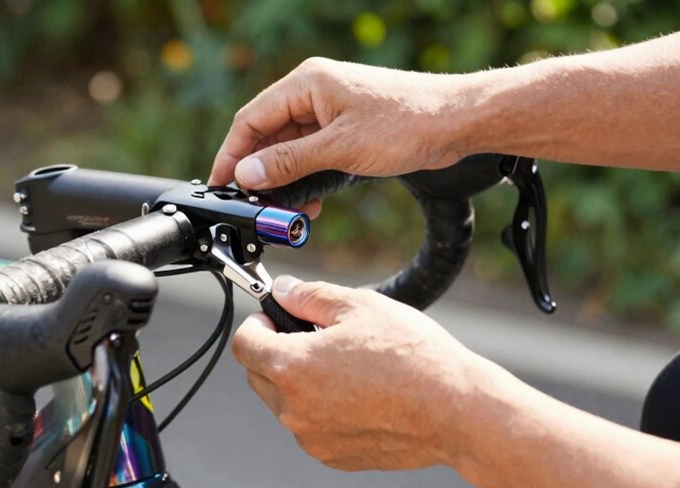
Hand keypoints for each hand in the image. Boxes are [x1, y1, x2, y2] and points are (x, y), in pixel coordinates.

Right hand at [209, 58, 471, 192]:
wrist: (458, 122)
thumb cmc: (408, 123)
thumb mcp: (340, 148)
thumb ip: (289, 162)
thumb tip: (248, 174)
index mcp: (307, 84)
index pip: (251, 119)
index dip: (232, 154)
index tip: (221, 185)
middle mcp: (314, 93)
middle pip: (267, 135)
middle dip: (259, 172)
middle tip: (251, 205)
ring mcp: (330, 111)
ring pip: (290, 149)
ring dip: (285, 180)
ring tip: (284, 211)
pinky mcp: (346, 129)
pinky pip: (312, 154)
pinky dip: (306, 178)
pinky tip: (310, 203)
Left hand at [231, 276, 495, 471]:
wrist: (456, 410)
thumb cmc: (411, 354)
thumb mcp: (357, 305)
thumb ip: (308, 295)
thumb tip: (280, 290)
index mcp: (291, 368)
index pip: (244, 343)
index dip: (257, 322)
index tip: (276, 315)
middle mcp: (292, 410)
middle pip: (259, 374)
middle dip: (276, 351)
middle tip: (315, 335)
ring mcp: (311, 438)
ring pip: (285, 402)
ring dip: (300, 382)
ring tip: (346, 365)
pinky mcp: (334, 457)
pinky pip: (312, 427)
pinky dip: (323, 409)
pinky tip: (360, 394)